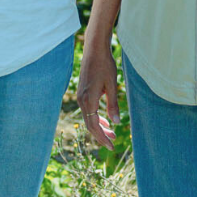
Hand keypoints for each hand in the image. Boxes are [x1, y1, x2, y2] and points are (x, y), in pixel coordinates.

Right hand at [76, 32, 120, 149]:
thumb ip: (113, 104)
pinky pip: (89, 110)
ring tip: (112, 134)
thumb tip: (116, 123)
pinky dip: (97, 118)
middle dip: (101, 135)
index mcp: (88, 100)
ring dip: (100, 127)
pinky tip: (106, 121)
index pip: (94, 126)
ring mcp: (80, 97)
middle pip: (90, 125)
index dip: (103, 137)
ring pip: (89, 118)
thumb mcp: (112, 85)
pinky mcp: (83, 93)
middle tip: (113, 144)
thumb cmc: (105, 65)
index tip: (112, 146)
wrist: (94, 50)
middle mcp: (81, 100)